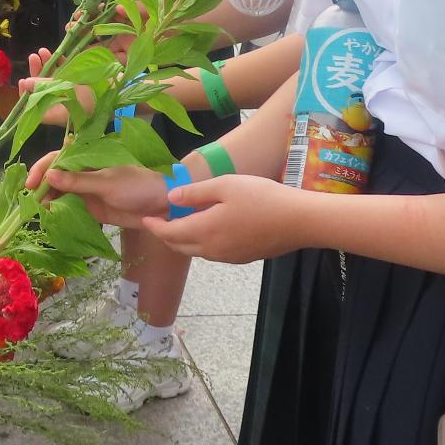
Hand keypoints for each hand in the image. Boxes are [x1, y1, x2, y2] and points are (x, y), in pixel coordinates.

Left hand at [17, 47, 90, 126]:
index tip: (23, 80)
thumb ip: (46, 86)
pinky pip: (65, 75)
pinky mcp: (79, 85)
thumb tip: (26, 82)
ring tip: (42, 52)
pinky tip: (55, 54)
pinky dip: (59, 65)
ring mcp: (69, 94)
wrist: (119, 97)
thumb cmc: (92, 100)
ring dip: (46, 66)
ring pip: (53, 80)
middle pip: (42, 90)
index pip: (33, 107)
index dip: (26, 95)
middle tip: (33, 57)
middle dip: (36, 74)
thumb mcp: (67, 91)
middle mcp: (60, 105)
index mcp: (55, 114)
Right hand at [27, 150, 168, 227]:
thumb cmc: (137, 185)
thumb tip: (49, 176)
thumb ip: (77, 181)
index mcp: (88, 157)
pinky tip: (49, 217)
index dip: (42, 169)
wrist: (162, 204)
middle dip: (41, 186)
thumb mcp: (106, 182)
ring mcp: (87, 190)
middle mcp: (84, 172)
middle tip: (29, 202)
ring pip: (60, 192)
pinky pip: (70, 207)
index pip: (58, 158)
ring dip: (47, 200)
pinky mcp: (91, 207)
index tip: (31, 184)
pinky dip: (58, 211)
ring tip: (37, 211)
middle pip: (55, 176)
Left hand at [140, 174, 307, 262]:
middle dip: (166, 235)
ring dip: (183, 240)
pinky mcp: (242, 258)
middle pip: (180, 246)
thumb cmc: (261, 198)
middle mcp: (212, 249)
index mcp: (205, 231)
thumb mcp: (226, 186)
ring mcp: (228, 257)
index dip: (155, 226)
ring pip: (196, 252)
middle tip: (159, 222)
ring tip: (180, 223)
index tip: (145, 219)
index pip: (170, 233)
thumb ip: (195, 194)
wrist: (298, 221)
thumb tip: (171, 199)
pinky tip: (207, 230)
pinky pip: (212, 253)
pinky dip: (201, 244)